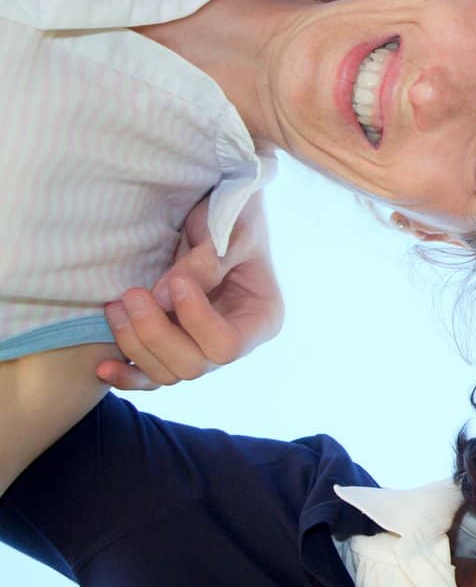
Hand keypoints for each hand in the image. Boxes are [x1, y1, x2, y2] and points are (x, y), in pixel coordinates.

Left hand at [98, 192, 282, 389]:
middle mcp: (234, 342)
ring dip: (134, 344)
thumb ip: (204, 263)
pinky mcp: (174, 345)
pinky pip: (151, 376)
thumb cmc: (232, 213)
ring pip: (167, 373)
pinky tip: (103, 366)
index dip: (197, 321)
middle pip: (193, 365)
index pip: (228, 344)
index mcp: (261, 319)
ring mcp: (202, 347)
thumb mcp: (229, 229)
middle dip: (156, 334)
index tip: (176, 282)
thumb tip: (161, 298)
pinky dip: (127, 374)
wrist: (210, 210)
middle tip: (131, 295)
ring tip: (115, 306)